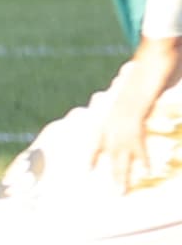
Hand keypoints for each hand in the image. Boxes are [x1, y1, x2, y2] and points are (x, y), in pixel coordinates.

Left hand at [105, 38, 181, 189]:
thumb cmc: (154, 66)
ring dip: (122, 172)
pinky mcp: (138, 111)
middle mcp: (115, 112)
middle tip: (111, 193)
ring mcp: (124, 113)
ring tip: (122, 193)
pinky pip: (138, 139)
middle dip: (108, 171)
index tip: (87, 170)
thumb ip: (141, 99)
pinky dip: (143, 156)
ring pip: (120, 150)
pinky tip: (148, 172)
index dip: (93, 153)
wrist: (157, 51)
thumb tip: (144, 104)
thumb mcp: (142, 88)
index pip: (98, 135)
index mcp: (114, 108)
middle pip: (108, 148)